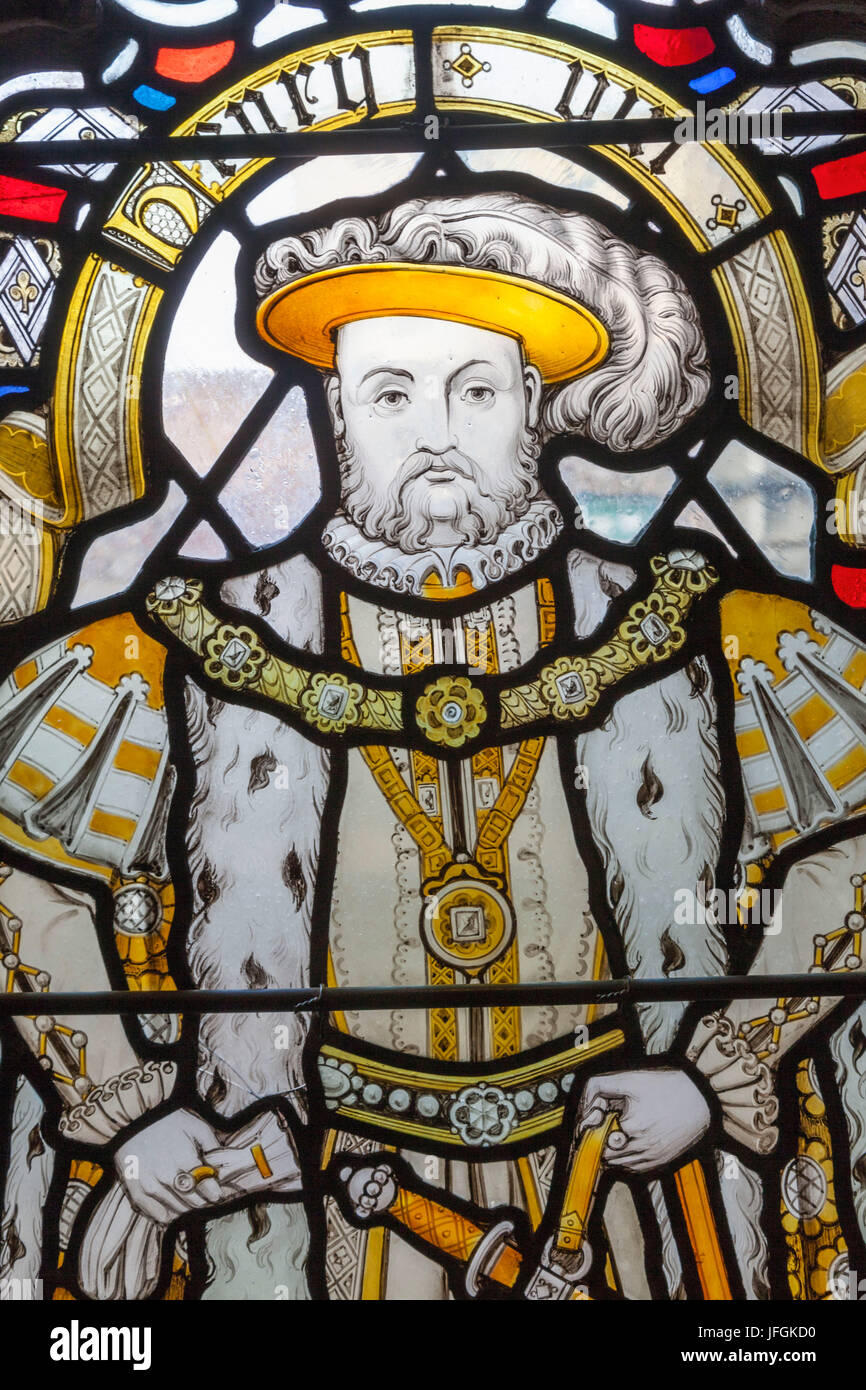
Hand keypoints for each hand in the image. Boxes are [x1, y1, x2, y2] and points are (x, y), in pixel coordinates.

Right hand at [115, 1108, 224, 1222]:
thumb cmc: (169, 1121)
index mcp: (185, 1158)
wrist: (134, 1118)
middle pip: (193, 1202)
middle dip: (202, 1201)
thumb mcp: (196, 1126)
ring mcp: (150, 1184)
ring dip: (186, 1209)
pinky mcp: (135, 1189)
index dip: (214, 1193)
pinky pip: (153, 1213)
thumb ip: (212, 1147)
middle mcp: (168, 1175)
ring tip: (189, 1203)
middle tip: (204, 1198)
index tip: (217, 1194)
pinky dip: (165, 1216)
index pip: (207, 1188)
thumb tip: (223, 1166)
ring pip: (176, 1209)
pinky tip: (171, 1213)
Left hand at [576, 1069, 710, 1172]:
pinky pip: (635, 1170)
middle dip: (599, 1142)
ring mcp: (653, 1158)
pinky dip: (626, 1161)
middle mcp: (643, 1148)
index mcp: (632, 1127)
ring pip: (619, 1166)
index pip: (595, 1141)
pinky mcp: (662, 1162)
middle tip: (601, 1127)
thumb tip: (585, 1106)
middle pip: (605, 1157)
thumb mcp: (630, 1079)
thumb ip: (599, 1087)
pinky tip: (627, 1143)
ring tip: (614, 1133)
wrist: (702, 1097)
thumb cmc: (667, 1086)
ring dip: (611, 1152)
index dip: (588, 1131)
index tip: (590, 1123)